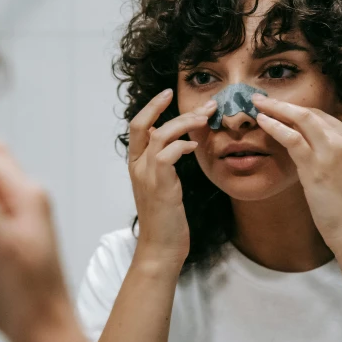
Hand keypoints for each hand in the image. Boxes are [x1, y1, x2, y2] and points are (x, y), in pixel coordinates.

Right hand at [127, 89, 213, 264]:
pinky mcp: (160, 186)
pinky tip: (196, 146)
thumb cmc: (166, 219)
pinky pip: (168, 155)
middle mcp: (137, 167)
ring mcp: (146, 176)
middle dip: (161, 106)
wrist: (161, 247)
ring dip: (185, 123)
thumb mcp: (163, 186)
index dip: (151, 107)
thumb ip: (166, 164)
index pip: (137, 127)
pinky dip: (183, 146)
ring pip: (160, 135)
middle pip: (141, 125)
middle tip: (186, 97)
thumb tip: (183, 143)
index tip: (167, 94)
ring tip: (205, 118)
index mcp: (136, 165)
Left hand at [253, 95, 341, 252]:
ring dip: (276, 108)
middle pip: (311, 112)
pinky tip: (261, 122)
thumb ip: (341, 159)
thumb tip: (323, 154)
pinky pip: (292, 138)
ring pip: (301, 118)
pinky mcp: (317, 167)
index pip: (323, 117)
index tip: (280, 109)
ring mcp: (333, 152)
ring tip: (256, 103)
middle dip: (284, 104)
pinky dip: (275, 126)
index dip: (298, 111)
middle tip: (262, 98)